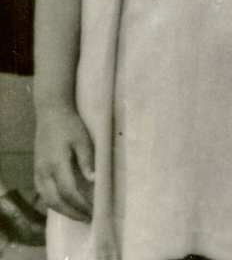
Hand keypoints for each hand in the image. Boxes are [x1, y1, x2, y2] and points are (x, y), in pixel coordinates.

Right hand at [34, 105, 94, 221]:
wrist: (51, 113)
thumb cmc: (70, 125)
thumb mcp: (83, 139)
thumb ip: (87, 160)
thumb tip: (94, 180)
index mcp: (57, 164)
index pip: (68, 192)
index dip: (80, 204)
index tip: (93, 210)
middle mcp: (44, 172)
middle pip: (55, 201)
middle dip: (71, 212)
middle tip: (87, 217)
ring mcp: (38, 172)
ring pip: (46, 200)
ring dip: (62, 210)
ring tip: (77, 214)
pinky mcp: (36, 170)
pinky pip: (42, 193)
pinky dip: (53, 202)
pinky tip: (63, 204)